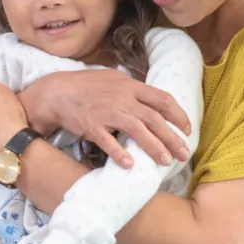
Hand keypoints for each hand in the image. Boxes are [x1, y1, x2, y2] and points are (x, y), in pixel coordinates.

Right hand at [20, 69, 190, 167]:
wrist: (56, 92)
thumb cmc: (84, 86)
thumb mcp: (111, 79)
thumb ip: (130, 87)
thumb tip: (147, 94)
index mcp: (130, 85)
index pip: (162, 99)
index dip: (178, 115)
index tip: (187, 129)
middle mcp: (122, 98)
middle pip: (154, 118)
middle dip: (172, 138)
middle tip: (183, 154)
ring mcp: (106, 112)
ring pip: (137, 130)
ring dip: (153, 147)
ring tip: (165, 161)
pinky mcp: (91, 126)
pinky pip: (108, 141)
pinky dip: (119, 153)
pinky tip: (130, 164)